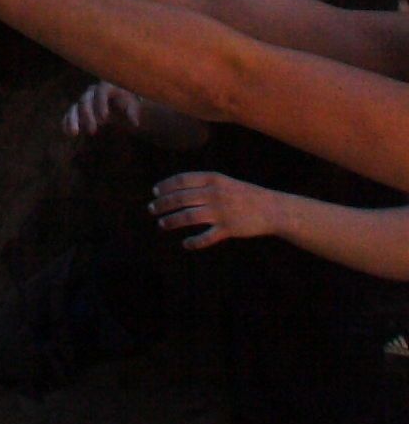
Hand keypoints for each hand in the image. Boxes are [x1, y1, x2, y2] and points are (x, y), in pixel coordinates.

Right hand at [64, 82, 145, 143]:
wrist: (120, 100)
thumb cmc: (128, 101)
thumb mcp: (133, 105)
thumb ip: (133, 112)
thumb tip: (135, 123)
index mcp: (106, 86)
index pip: (102, 91)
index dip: (101, 103)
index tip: (104, 118)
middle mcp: (93, 91)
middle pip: (86, 99)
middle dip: (87, 114)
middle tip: (92, 130)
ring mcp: (85, 100)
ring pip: (75, 106)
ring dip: (74, 119)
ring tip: (74, 132)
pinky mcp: (79, 109)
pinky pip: (71, 113)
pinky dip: (67, 121)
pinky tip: (67, 132)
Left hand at [152, 172, 275, 248]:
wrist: (272, 208)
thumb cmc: (245, 194)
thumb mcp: (224, 182)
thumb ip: (203, 184)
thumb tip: (177, 187)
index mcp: (213, 179)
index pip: (182, 180)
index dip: (165, 186)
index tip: (154, 192)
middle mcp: (214, 194)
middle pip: (180, 198)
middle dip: (163, 204)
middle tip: (151, 209)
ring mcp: (221, 212)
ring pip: (188, 217)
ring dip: (171, 221)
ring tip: (162, 224)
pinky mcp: (228, 229)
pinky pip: (206, 237)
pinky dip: (194, 242)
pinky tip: (185, 244)